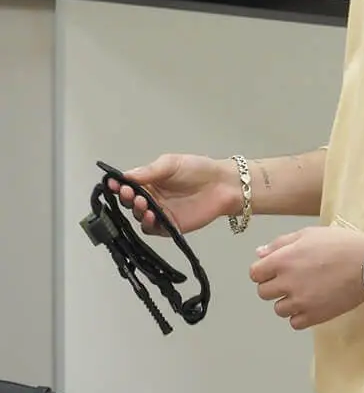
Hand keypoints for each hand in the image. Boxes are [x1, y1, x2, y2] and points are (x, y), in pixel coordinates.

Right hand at [106, 153, 238, 235]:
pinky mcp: (169, 226)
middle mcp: (152, 197)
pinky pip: (153, 229)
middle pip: (130, 202)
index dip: (118, 185)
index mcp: (150, 181)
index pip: (128, 184)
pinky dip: (147, 224)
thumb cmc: (198, 169)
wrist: (222, 185)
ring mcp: (160, 213)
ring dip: (135, 211)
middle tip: (128, 193)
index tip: (111, 184)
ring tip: (141, 203)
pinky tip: (150, 216)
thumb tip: (125, 175)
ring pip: (138, 216)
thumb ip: (149, 171)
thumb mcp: (171, 164)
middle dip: (125, 198)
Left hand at [250, 226, 363, 329]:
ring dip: (287, 301)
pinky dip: (300, 315)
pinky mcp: (315, 316)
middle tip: (291, 279)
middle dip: (274, 286)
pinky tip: (312, 303)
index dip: (263, 271)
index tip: (274, 270)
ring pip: (278, 310)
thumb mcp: (308, 234)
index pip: (254, 274)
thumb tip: (259, 253)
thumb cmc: (340, 244)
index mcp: (283, 260)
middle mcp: (288, 282)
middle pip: (263, 293)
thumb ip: (280, 243)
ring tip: (305, 290)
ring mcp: (301, 302)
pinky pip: (295, 323)